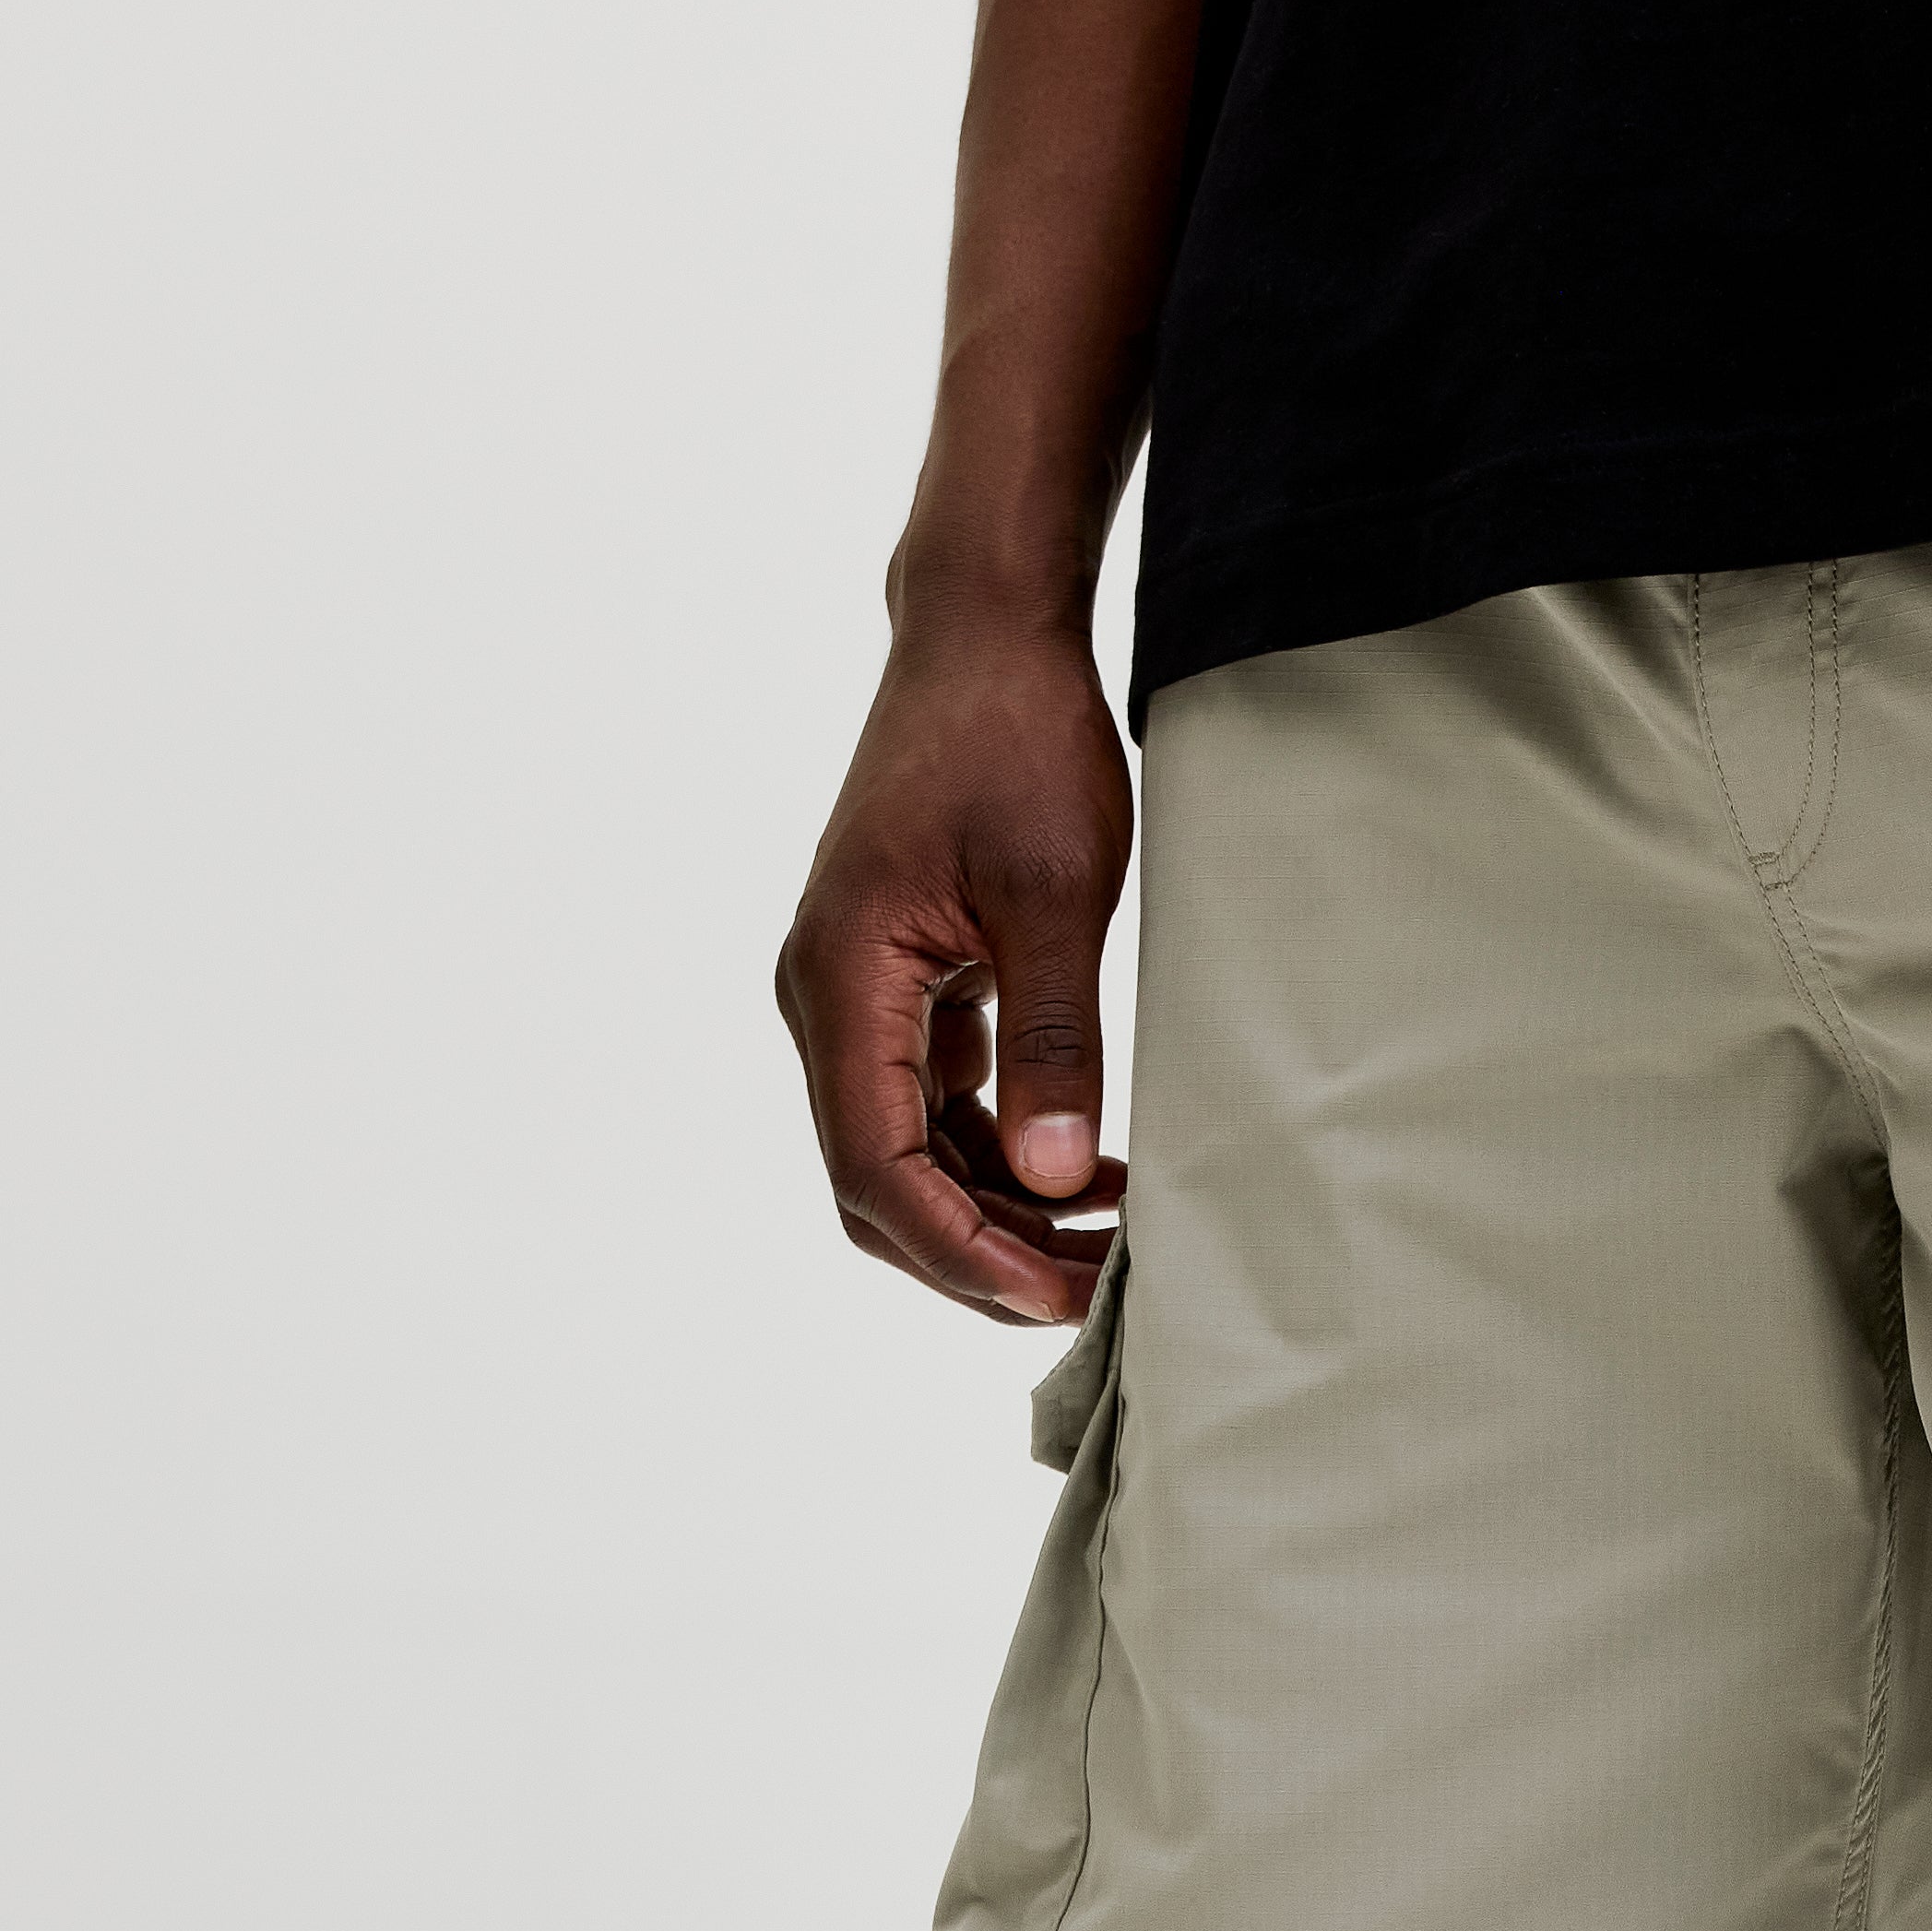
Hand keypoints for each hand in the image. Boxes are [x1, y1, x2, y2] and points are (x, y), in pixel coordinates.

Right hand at [775, 613, 1133, 1321]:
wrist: (986, 637)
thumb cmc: (1017, 739)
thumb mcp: (1057, 895)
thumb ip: (1054, 1041)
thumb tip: (1056, 1179)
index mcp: (842, 979)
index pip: (878, 1170)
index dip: (964, 1253)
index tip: (1057, 1293)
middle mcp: (826, 999)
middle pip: (879, 1186)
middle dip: (978, 1254)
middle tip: (1090, 1289)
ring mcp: (857, 995)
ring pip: (908, 1155)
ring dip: (996, 1212)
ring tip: (1105, 1240)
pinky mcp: (899, 985)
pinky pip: (931, 1106)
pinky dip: (1000, 1153)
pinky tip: (1086, 1172)